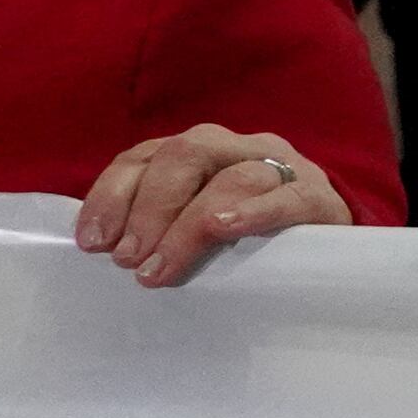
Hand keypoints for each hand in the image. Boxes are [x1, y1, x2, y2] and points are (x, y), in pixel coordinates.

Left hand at [76, 127, 351, 287]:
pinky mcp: (317, 195)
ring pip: (232, 176)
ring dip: (190, 224)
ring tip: (162, 268)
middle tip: (129, 261)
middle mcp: (236, 148)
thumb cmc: (239, 246)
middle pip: (186, 153)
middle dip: (150, 208)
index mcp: (197, 153)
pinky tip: (227, 228)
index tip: (93, 243)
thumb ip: (150, 229)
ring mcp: (281, 166)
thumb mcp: (185, 232)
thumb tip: (100, 251)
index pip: (145, 156)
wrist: (324, 254)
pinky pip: (287, 195)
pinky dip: (254, 210)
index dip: (112, 195)